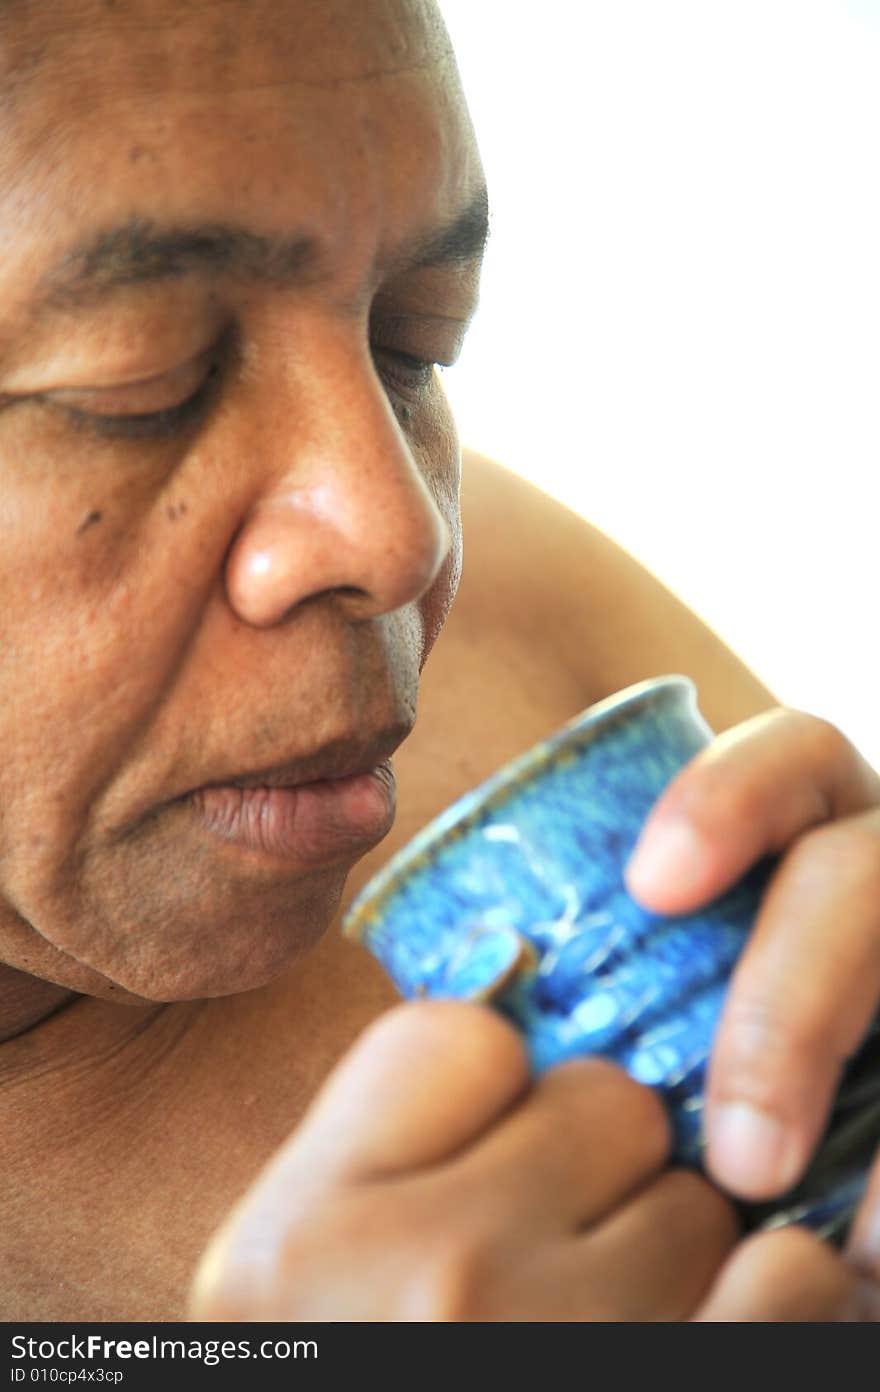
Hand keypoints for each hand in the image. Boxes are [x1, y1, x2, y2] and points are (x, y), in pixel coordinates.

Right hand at [190, 1001, 737, 1319]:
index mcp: (300, 1242)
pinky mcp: (687, 1385)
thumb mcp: (288, 1287)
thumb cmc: (344, 1369)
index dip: (486, 1083)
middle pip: (599, 1100)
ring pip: (695, 1192)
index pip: (460, 1037)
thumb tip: (501, 1011)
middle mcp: (434, 1285)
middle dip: (591, 1158)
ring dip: (669, 1241)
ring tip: (612, 1302)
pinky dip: (758, 1296)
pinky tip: (695, 1320)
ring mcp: (569, 1346)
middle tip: (560, 1236)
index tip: (479, 1143)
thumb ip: (370, 1151)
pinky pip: (785, 1282)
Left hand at [624, 708, 879, 1215]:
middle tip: (734, 1150)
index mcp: (800, 832)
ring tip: (775, 1204)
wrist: (814, 1127)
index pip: (787, 763)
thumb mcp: (652, 972)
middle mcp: (875, 872)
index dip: (729, 799)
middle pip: (859, 873)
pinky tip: (863, 1250)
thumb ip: (589, 965)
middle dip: (794, 997)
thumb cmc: (693, 1029)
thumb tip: (458, 1008)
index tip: (651, 886)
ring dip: (838, 1078)